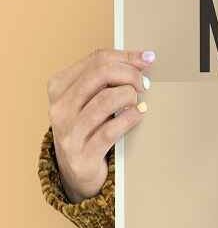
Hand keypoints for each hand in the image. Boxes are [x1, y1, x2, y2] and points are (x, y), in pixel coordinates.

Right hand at [47, 48, 153, 202]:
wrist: (78, 170)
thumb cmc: (91, 127)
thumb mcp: (93, 98)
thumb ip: (112, 76)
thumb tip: (146, 57)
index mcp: (59, 86)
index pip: (97, 59)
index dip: (127, 57)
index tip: (147, 60)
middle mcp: (60, 107)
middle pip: (101, 74)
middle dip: (130, 75)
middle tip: (144, 84)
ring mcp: (68, 132)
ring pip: (106, 100)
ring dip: (130, 97)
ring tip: (138, 102)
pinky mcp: (82, 155)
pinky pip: (110, 130)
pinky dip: (131, 118)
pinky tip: (139, 114)